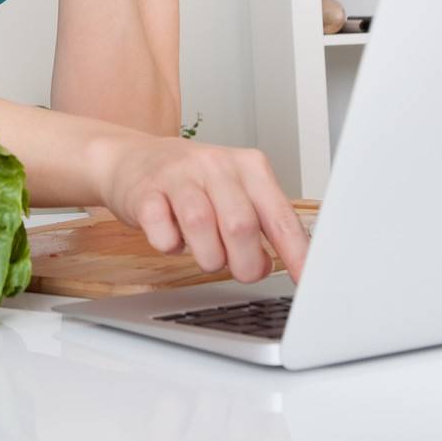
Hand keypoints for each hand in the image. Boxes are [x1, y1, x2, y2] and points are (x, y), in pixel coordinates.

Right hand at [89, 134, 311, 283]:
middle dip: (244, 262)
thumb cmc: (193, 183)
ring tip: (206, 254)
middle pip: (241, 225)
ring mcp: (178, 175)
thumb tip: (274, 265)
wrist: (134, 159)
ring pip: (201, 225)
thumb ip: (260, 225)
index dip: (295, 253)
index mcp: (249, 167)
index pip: (280, 216)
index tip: (307, 281)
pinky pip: (162, 231)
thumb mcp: (235, 193)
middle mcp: (216, 165)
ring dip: (208, 257)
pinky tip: (173, 238)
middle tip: (239, 270)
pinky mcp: (145, 191)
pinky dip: (170, 246)